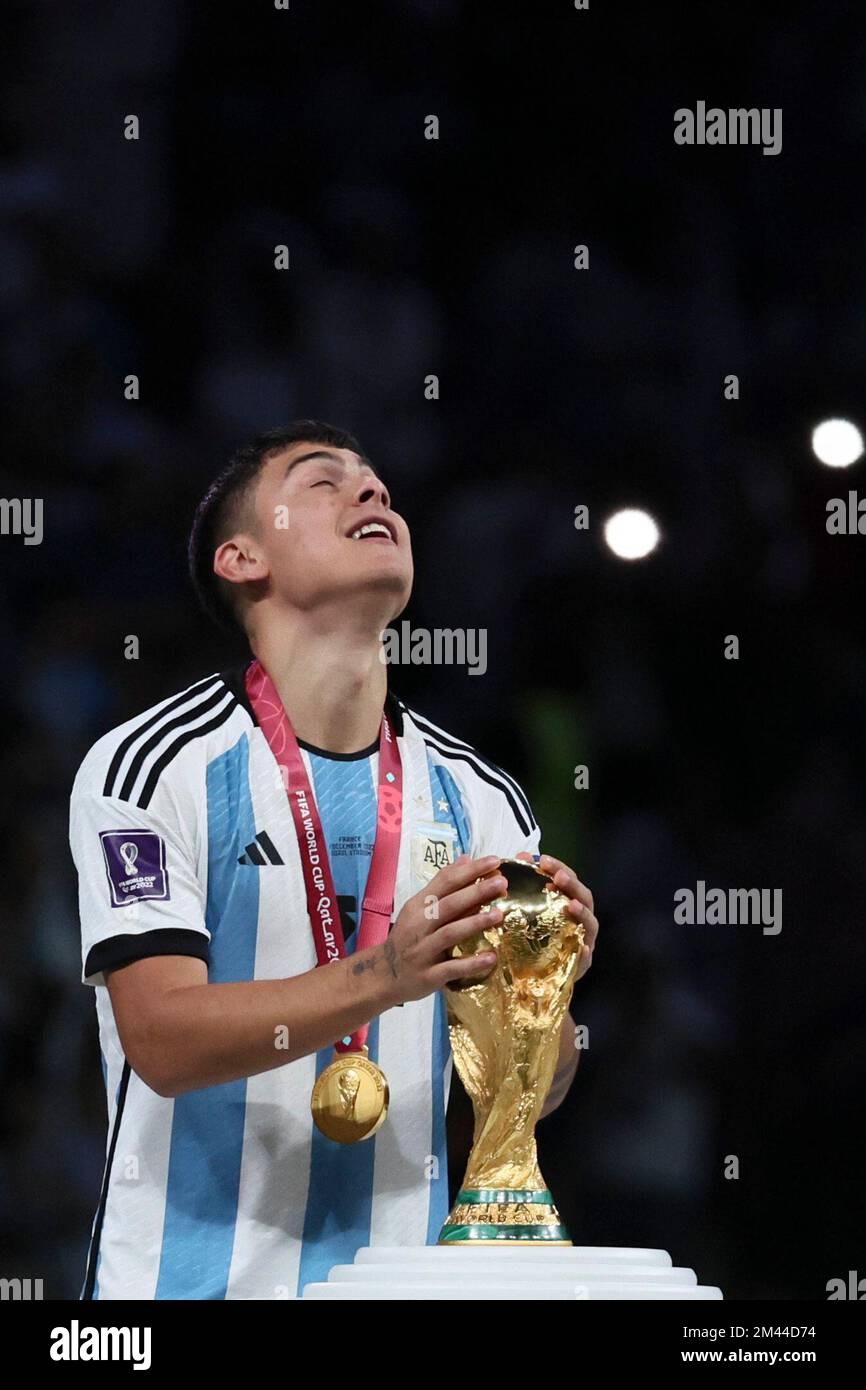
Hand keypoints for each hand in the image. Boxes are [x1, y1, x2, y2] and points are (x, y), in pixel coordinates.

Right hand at [383, 854, 507, 1004]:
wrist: (383, 975)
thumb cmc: (407, 937)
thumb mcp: (419, 908)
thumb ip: (442, 885)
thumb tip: (466, 859)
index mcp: (419, 905)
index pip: (445, 881)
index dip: (470, 871)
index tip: (495, 861)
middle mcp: (420, 925)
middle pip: (449, 905)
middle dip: (476, 892)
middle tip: (502, 882)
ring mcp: (423, 951)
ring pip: (450, 933)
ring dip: (475, 923)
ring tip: (499, 915)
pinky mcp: (429, 976)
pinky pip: (451, 968)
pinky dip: (471, 963)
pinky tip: (491, 957)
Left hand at [515, 851, 597, 981]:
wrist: (533, 978)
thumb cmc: (534, 938)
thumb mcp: (527, 910)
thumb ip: (526, 883)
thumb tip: (520, 856)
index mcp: (569, 903)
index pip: (568, 880)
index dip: (559, 868)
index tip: (542, 859)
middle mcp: (580, 920)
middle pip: (583, 897)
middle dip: (572, 885)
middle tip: (558, 877)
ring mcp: (584, 942)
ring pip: (590, 924)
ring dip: (582, 913)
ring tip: (571, 905)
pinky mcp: (580, 965)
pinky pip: (585, 959)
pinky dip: (585, 952)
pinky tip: (581, 947)